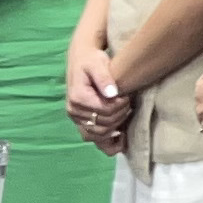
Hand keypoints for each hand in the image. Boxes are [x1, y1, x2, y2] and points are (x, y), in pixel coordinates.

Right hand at [66, 33, 129, 152]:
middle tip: (128, 101)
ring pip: (97, 135)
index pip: (105, 110)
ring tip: (125, 113)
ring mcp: (76, 118)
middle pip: (103, 124)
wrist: (82, 60)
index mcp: (78, 97)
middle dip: (120, 115)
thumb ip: (104, 78)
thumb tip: (111, 93)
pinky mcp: (80, 122)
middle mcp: (74, 111)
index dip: (121, 105)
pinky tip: (121, 136)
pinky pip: (92, 138)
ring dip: (115, 127)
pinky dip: (107, 142)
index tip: (127, 95)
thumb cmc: (92, 60)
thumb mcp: (98, 63)